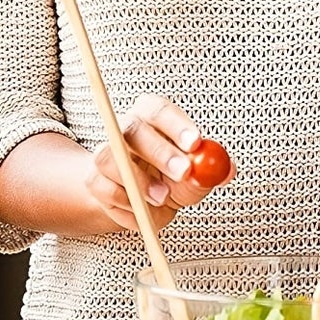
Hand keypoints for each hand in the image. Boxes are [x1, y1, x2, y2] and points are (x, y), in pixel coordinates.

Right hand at [84, 93, 237, 233]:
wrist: (143, 202)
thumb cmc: (173, 179)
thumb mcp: (197, 176)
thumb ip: (211, 171)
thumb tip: (227, 169)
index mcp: (152, 116)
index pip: (159, 110)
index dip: (176, 124)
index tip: (195, 143)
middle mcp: (124, 128)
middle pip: (132, 130)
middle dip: (160, 152)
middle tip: (184, 173)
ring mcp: (104, 152)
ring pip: (109, 158)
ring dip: (139, 182)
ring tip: (162, 198)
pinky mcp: (93, 178)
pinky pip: (104, 189)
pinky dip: (127, 205)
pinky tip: (143, 209)